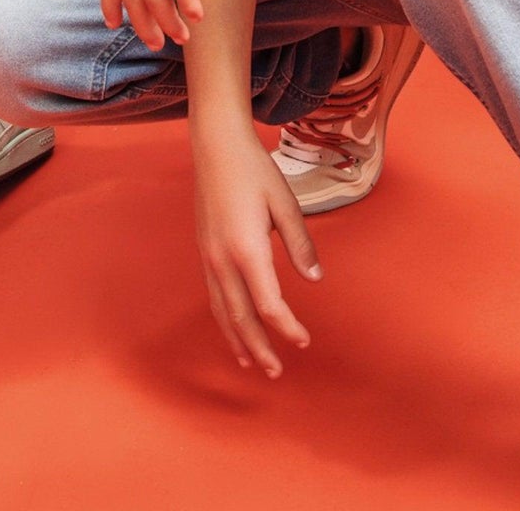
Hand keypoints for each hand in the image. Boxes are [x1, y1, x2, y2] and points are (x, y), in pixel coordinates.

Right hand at [193, 125, 321, 377]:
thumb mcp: (285, 203)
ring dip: (238, 339)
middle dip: (259, 347)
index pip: (269, 304)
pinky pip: (214, 296)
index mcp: (247, 249)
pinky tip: (234, 326)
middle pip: (241, 317)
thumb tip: (314, 278)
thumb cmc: (255, 171)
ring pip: (222, 311)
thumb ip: (300, 243)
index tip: (304, 342)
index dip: (287, 327)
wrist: (216, 147)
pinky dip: (225, 319)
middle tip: (276, 372)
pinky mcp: (205, 251)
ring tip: (252, 362)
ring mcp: (209, 257)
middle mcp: (223, 260)